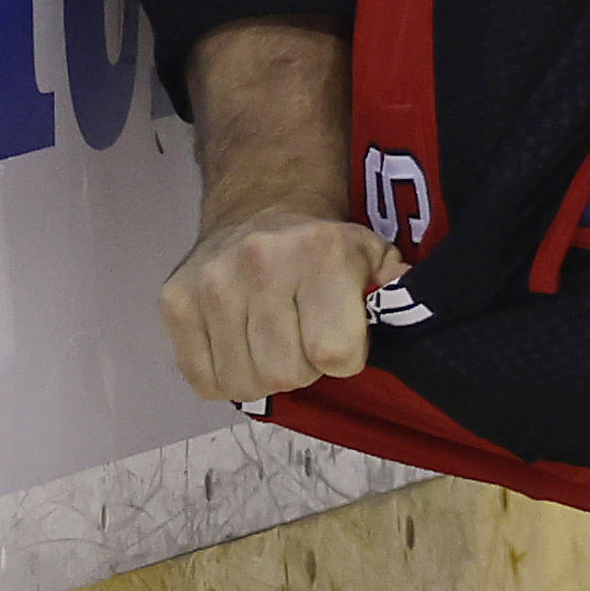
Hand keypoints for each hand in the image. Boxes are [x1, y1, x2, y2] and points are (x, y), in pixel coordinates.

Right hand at [161, 205, 398, 406]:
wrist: (259, 206)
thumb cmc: (323, 246)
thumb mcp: (373, 254)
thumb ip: (397, 289)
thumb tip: (416, 315)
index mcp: (319, 253)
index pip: (336, 354)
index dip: (345, 357)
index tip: (341, 337)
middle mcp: (259, 264)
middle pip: (286, 374)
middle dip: (303, 368)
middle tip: (303, 338)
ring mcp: (210, 284)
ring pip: (243, 384)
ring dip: (263, 374)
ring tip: (272, 340)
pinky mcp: (174, 302)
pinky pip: (204, 381)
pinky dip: (225, 376)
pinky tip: (239, 344)